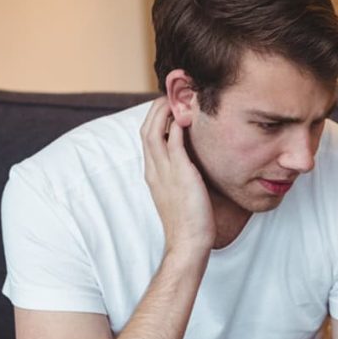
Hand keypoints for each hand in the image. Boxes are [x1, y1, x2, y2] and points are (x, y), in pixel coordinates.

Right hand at [140, 97, 215, 253]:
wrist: (188, 242)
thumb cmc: (189, 223)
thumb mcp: (181, 194)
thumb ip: (181, 176)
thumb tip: (192, 166)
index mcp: (153, 174)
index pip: (147, 139)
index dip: (155, 120)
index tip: (168, 108)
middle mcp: (154, 170)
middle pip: (145, 129)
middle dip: (156, 110)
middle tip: (170, 96)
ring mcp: (164, 171)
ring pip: (154, 130)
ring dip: (163, 111)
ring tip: (176, 98)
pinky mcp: (180, 173)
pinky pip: (174, 141)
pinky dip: (177, 125)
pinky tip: (187, 116)